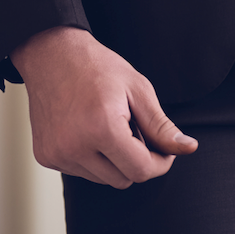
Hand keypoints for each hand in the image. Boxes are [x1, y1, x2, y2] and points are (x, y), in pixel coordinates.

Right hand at [10, 26, 197, 187]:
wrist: (52, 53)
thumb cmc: (97, 67)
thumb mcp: (137, 89)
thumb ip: (161, 126)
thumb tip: (188, 148)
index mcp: (102, 128)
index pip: (141, 170)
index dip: (160, 162)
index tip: (164, 148)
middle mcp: (75, 147)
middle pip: (123, 179)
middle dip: (136, 159)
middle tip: (133, 127)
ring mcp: (57, 154)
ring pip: (102, 179)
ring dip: (114, 160)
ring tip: (109, 125)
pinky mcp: (46, 157)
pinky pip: (81, 172)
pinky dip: (92, 158)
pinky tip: (88, 130)